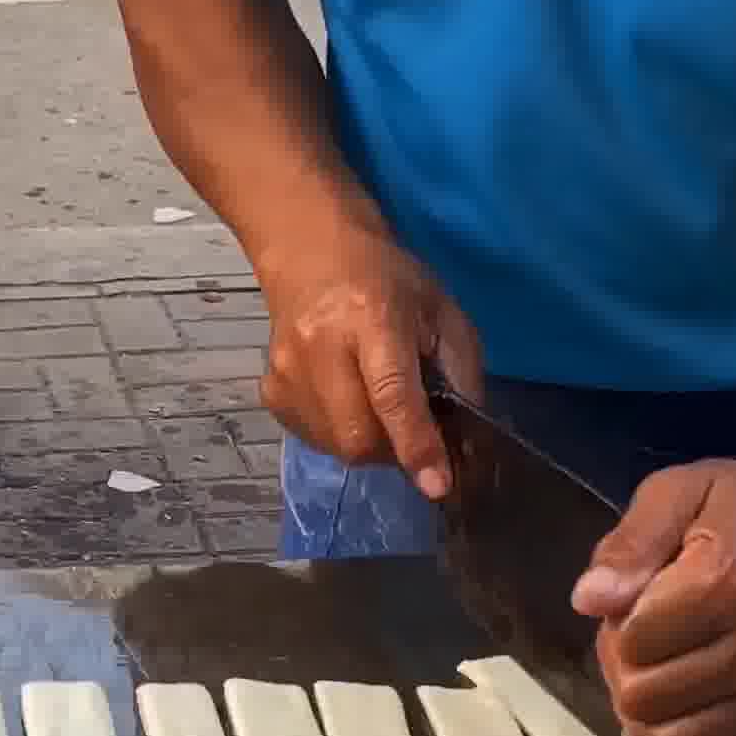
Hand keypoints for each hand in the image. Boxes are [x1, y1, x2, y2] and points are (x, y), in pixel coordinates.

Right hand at [251, 227, 483, 500]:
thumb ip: (461, 373)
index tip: (438, 484)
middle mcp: (320, 346)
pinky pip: (313, 439)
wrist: (311, 251)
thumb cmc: (388, 279)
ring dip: (369, 446)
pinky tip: (349, 404)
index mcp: (371, 317)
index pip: (392, 393)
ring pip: (335, 445)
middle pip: (357, 434)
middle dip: (395, 452)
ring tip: (380, 411)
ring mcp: (287, 370)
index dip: (416, 443)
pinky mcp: (270, 389)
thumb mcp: (441, 311)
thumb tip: (464, 441)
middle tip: (413, 433)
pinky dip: (339, 436)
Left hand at [574, 457, 735, 735]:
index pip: (634, 642)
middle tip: (644, 633)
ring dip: (644, 716)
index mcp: (730, 584)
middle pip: (646, 699)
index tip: (639, 594)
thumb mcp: (677, 491)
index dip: (618, 621)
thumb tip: (589, 601)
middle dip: (625, 668)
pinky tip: (668, 723)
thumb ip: (631, 543)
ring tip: (656, 671)